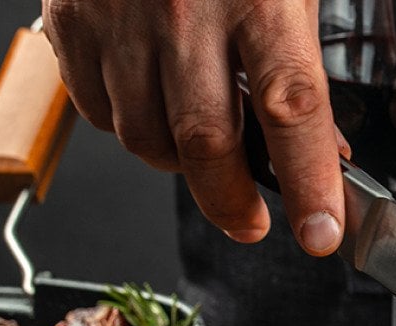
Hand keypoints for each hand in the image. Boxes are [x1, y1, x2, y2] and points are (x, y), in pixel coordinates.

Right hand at [42, 0, 351, 255]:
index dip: (308, 181)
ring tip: (205, 147)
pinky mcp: (72, 20)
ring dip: (180, 163)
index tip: (322, 233)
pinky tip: (154, 103)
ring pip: (146, 138)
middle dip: (233, 202)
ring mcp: (121, 17)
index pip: (291, 109)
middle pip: (206, 143)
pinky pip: (98, 111)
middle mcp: (186, 9)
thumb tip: (323, 151)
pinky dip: (130, 126)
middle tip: (252, 223)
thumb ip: (300, 69)